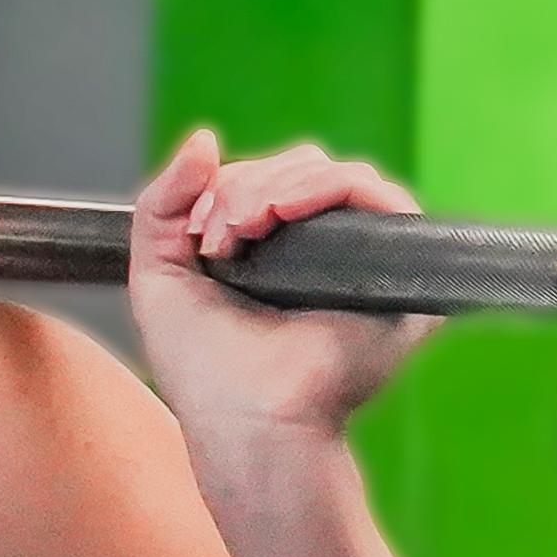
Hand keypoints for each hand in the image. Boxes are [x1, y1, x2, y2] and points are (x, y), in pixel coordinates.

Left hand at [127, 129, 437, 445]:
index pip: (266, 177)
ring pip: (336, 174)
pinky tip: (284, 212)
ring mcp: (364, 259)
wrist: (242, 418)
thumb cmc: (202, 366)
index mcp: (276, 247)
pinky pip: (382, 198)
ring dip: (278, 185)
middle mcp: (326, 249)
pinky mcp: (399, 272)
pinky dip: (327, 189)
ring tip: (244, 226)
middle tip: (219, 236)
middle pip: (300, 167)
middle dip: (246, 186)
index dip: (227, 186)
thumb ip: (162, 200)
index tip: (198, 233)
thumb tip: (205, 138)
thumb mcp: (157, 271)